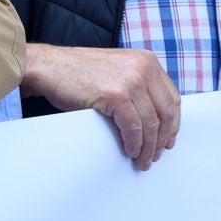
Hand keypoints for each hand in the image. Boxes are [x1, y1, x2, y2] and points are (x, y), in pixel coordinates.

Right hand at [24, 44, 179, 170]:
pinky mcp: (116, 95)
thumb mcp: (118, 70)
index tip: (167, 140)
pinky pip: (133, 128)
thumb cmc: (77, 72)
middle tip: (156, 155)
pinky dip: (134, 144)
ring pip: (151, 124)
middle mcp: (143, 68)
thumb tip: (155, 118)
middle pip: (166, 112)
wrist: (48, 66)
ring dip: (149, 147)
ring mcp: (130, 81)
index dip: (172, 124)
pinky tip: (130, 151)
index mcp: (147, 60)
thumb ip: (138, 84)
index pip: (172, 98)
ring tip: (142, 160)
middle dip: (162, 139)